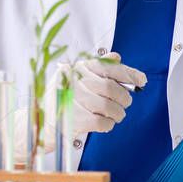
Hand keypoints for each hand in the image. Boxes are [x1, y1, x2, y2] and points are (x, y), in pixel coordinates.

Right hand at [0, 52, 146, 165]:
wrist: (40, 119)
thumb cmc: (62, 97)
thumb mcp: (76, 76)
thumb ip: (97, 66)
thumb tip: (117, 57)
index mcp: (77, 68)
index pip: (109, 66)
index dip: (129, 73)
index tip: (141, 80)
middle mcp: (75, 81)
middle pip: (111, 88)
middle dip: (124, 98)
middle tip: (124, 103)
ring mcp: (74, 101)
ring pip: (110, 107)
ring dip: (118, 113)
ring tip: (114, 115)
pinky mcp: (76, 119)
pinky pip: (103, 122)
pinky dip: (108, 124)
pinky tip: (103, 123)